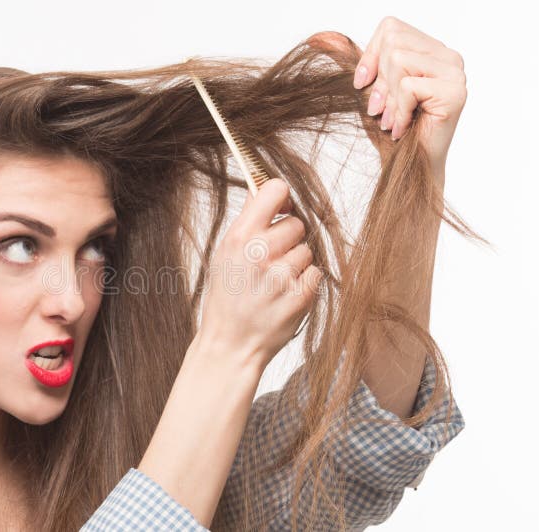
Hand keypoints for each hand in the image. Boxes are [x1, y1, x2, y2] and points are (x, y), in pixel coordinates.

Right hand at [196, 179, 322, 370]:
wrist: (231, 345)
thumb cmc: (227, 299)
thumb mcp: (224, 255)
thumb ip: (246, 222)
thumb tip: (262, 189)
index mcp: (238, 238)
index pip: (274, 190)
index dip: (282, 198)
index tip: (281, 208)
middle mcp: (259, 253)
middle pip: (296, 224)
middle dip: (288, 239)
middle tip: (272, 258)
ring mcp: (280, 276)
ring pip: (307, 251)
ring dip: (296, 264)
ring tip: (275, 281)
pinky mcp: (299, 297)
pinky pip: (315, 273)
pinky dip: (305, 283)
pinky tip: (285, 294)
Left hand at [307, 16, 466, 172]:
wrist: (408, 170)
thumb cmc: (390, 131)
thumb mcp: (368, 90)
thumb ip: (352, 62)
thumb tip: (318, 38)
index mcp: (432, 51)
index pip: (392, 29)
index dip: (370, 56)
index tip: (362, 84)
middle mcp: (449, 57)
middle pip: (394, 42)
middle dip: (379, 80)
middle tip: (379, 110)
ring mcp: (456, 73)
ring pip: (400, 60)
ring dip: (388, 97)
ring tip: (389, 120)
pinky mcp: (455, 93)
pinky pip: (409, 86)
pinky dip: (399, 111)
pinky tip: (401, 128)